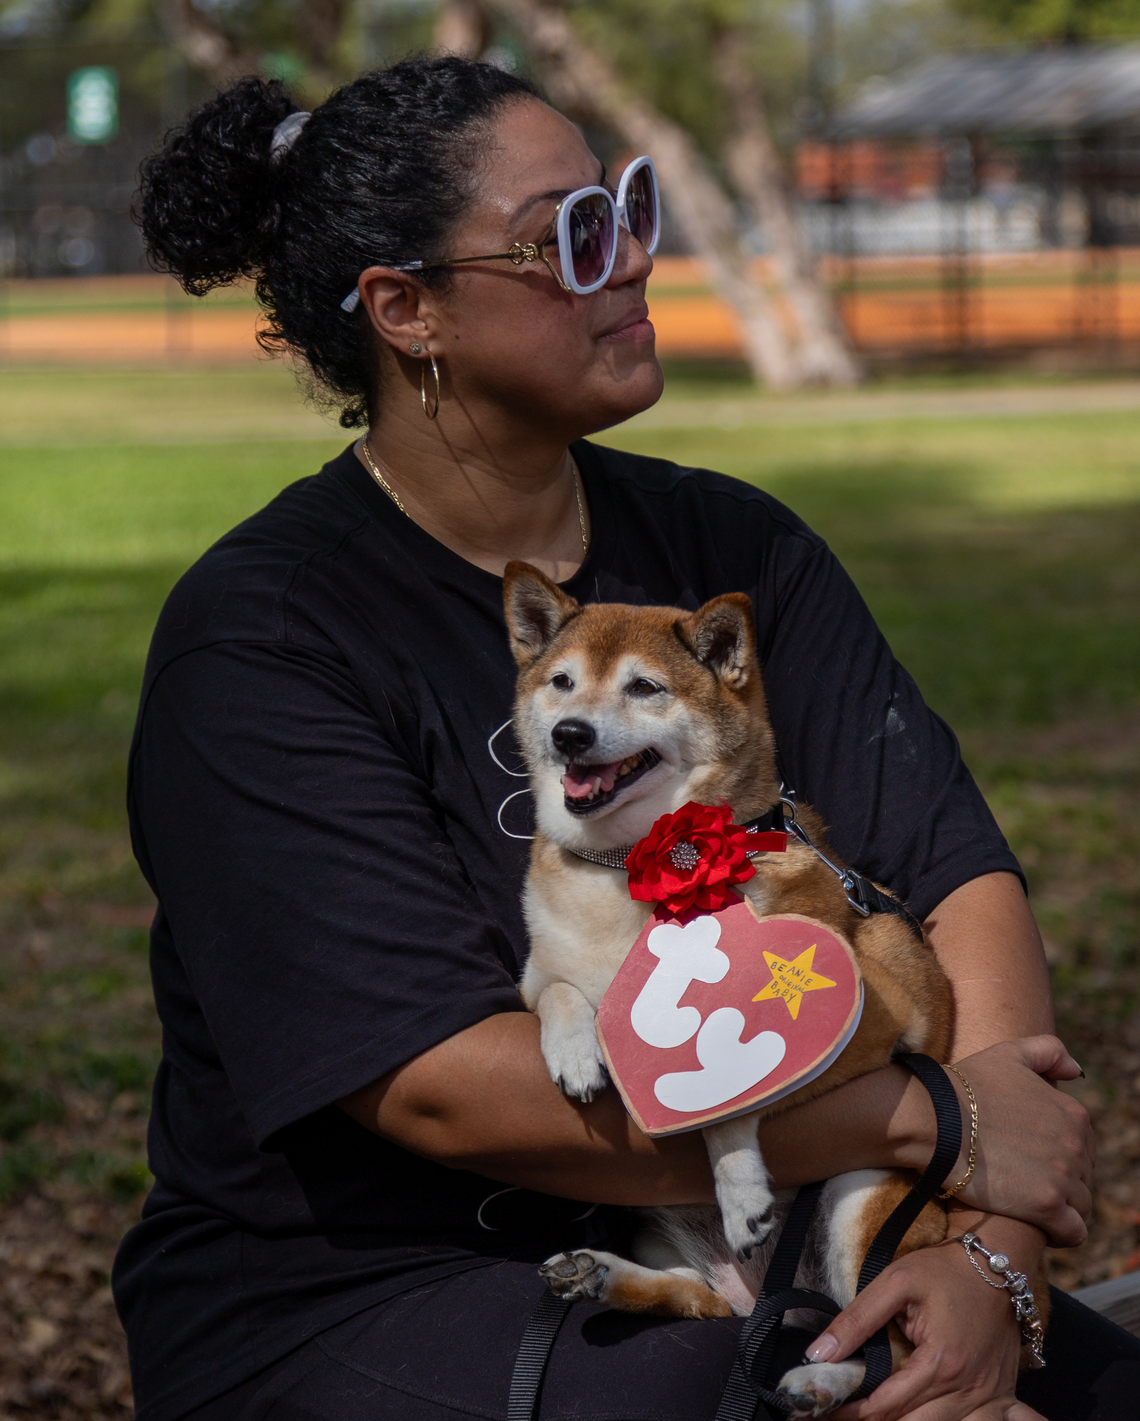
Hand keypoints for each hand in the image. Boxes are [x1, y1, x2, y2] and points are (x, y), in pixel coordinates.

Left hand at [807, 1241, 1043, 1420]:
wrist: (997, 1265)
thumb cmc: (944, 1270)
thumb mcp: (895, 1282)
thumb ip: (857, 1320)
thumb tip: (820, 1353)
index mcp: (940, 1364)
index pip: (886, 1406)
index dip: (851, 1414)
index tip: (824, 1409)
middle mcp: (966, 1390)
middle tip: (841, 1415)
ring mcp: (987, 1397)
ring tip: (870, 1415)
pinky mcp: (999, 1396)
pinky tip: (917, 1415)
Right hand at [940, 1035, 1091, 1246]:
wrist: (933, 1118)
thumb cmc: (965, 1086)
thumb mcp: (1008, 1054)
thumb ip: (1049, 1051)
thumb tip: (1077, 1071)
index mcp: (1073, 1113)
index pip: (1083, 1147)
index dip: (1058, 1155)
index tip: (1030, 1159)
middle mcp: (1075, 1144)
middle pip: (1083, 1176)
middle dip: (1060, 1181)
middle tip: (1023, 1181)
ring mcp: (1063, 1175)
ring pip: (1080, 1205)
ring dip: (1060, 1208)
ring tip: (1026, 1204)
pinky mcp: (1046, 1205)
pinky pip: (1074, 1232)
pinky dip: (1062, 1232)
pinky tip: (1039, 1225)